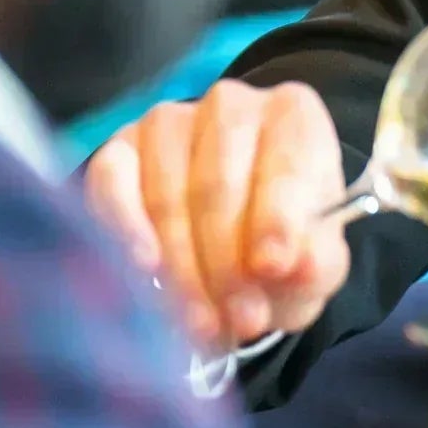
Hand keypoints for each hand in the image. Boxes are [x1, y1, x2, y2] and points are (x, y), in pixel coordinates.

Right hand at [85, 80, 352, 351]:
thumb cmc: (282, 241)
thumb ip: (315, 261)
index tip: (272, 268)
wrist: (234, 236)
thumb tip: (294, 268)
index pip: (288, 162)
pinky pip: (112, 181)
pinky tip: (143, 269)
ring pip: (167, 194)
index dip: (279, 218)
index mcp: (295, 117)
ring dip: (183, 266)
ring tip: (201, 322)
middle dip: (227, 263)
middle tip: (239, 320)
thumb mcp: (315, 259)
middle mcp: (232, 106)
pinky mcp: (119, 147)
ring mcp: (170, 121)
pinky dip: (125, 228)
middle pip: (220, 185)